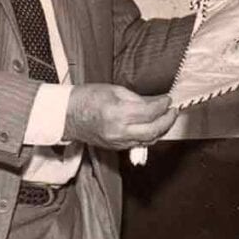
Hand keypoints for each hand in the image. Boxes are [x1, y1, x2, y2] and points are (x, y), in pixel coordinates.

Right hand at [63, 84, 177, 149]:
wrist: (66, 115)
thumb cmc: (86, 98)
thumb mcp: (114, 90)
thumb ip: (138, 98)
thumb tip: (156, 101)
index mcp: (117, 113)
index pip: (149, 112)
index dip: (163, 105)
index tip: (168, 99)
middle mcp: (118, 131)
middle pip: (153, 130)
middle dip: (168, 120)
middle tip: (173, 110)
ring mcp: (117, 142)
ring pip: (148, 140)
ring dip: (161, 130)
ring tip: (167, 118)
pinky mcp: (115, 148)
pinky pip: (138, 144)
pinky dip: (149, 136)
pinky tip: (153, 126)